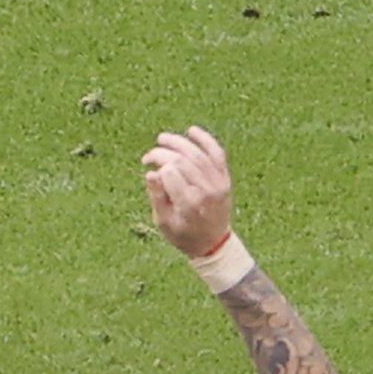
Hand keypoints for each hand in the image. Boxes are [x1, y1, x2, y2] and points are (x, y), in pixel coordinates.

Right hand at [142, 126, 234, 257]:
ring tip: (162, 138)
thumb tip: (151, 173)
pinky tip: (191, 130)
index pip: (171, 172)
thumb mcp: (163, 222)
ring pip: (198, 154)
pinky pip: (217, 153)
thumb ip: (157, 197)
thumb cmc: (184, 234)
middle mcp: (206, 191)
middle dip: (162, 153)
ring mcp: (218, 183)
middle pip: (182, 161)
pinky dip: (205, 140)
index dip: (157, 164)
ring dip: (179, 142)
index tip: (147, 166)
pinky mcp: (225, 178)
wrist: (214, 243)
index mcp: (189, 204)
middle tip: (148, 156)